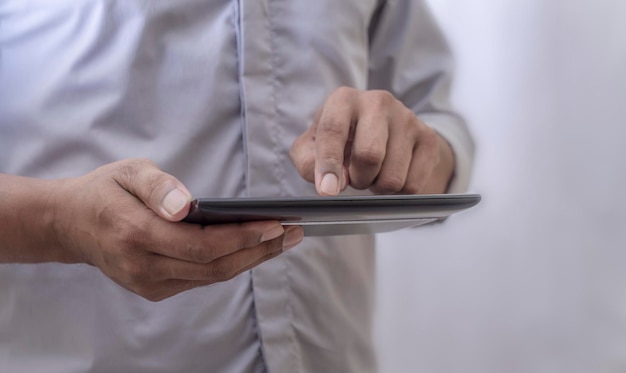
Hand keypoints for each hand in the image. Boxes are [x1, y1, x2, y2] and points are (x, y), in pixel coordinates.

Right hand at [49, 159, 302, 300]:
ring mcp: (148, 283)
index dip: (242, 237)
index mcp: (135, 234)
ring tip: (283, 240)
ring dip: (251, 260)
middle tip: (294, 233)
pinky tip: (252, 248)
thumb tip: (185, 206)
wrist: (72, 224)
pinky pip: (201, 279)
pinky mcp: (154, 289)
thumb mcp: (127, 172)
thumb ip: (157, 187)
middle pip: (215, 266)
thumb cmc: (105, 192)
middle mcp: (143, 267)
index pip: (202, 244)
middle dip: (259, 251)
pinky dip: (230, 264)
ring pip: (212, 276)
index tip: (276, 225)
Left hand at [290, 87, 454, 195]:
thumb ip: (308, 164)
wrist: (381, 130)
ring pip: (393, 177)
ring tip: (373, 173)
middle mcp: (378, 101)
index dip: (328, 164)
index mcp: (343, 99)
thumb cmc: (339, 140)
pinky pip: (412, 184)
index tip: (327, 190)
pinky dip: (397, 191)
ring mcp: (407, 118)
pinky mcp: (428, 137)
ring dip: (377, 187)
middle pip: (369, 155)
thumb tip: (330, 184)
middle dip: (358, 178)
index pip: (333, 131)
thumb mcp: (311, 147)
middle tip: (354, 176)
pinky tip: (390, 174)